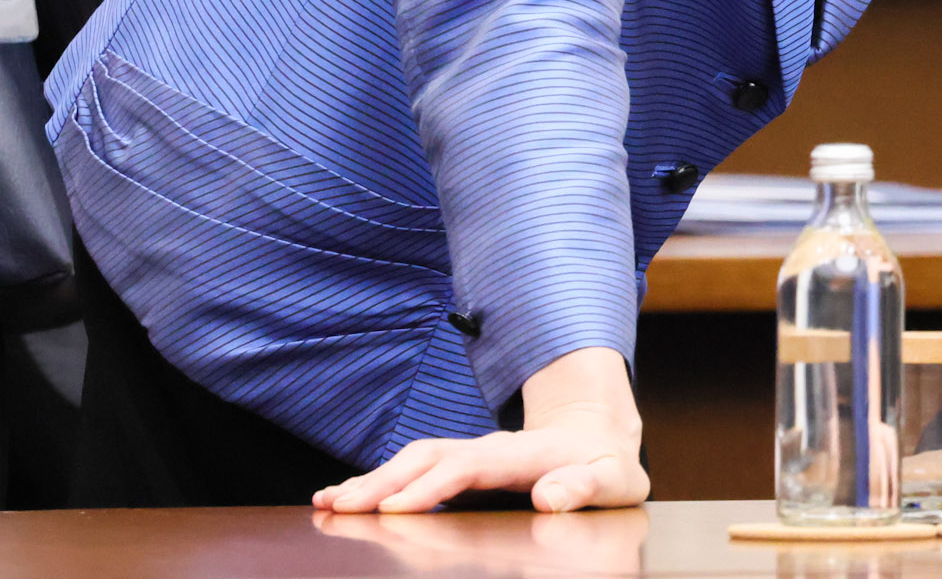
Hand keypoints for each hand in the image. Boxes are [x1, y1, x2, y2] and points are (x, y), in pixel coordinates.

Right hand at [312, 346, 648, 513]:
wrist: (598, 433)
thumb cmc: (605, 466)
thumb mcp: (613, 480)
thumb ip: (583, 487)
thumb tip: (550, 497)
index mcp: (524, 454)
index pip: (470, 466)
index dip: (433, 485)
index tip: (397, 508)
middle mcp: (489, 448)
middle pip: (429, 458)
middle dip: (384, 481)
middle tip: (342, 507)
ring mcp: (471, 452)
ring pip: (413, 459)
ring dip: (371, 479)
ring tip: (329, 502)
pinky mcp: (459, 463)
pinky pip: (412, 467)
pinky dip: (376, 481)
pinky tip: (342, 497)